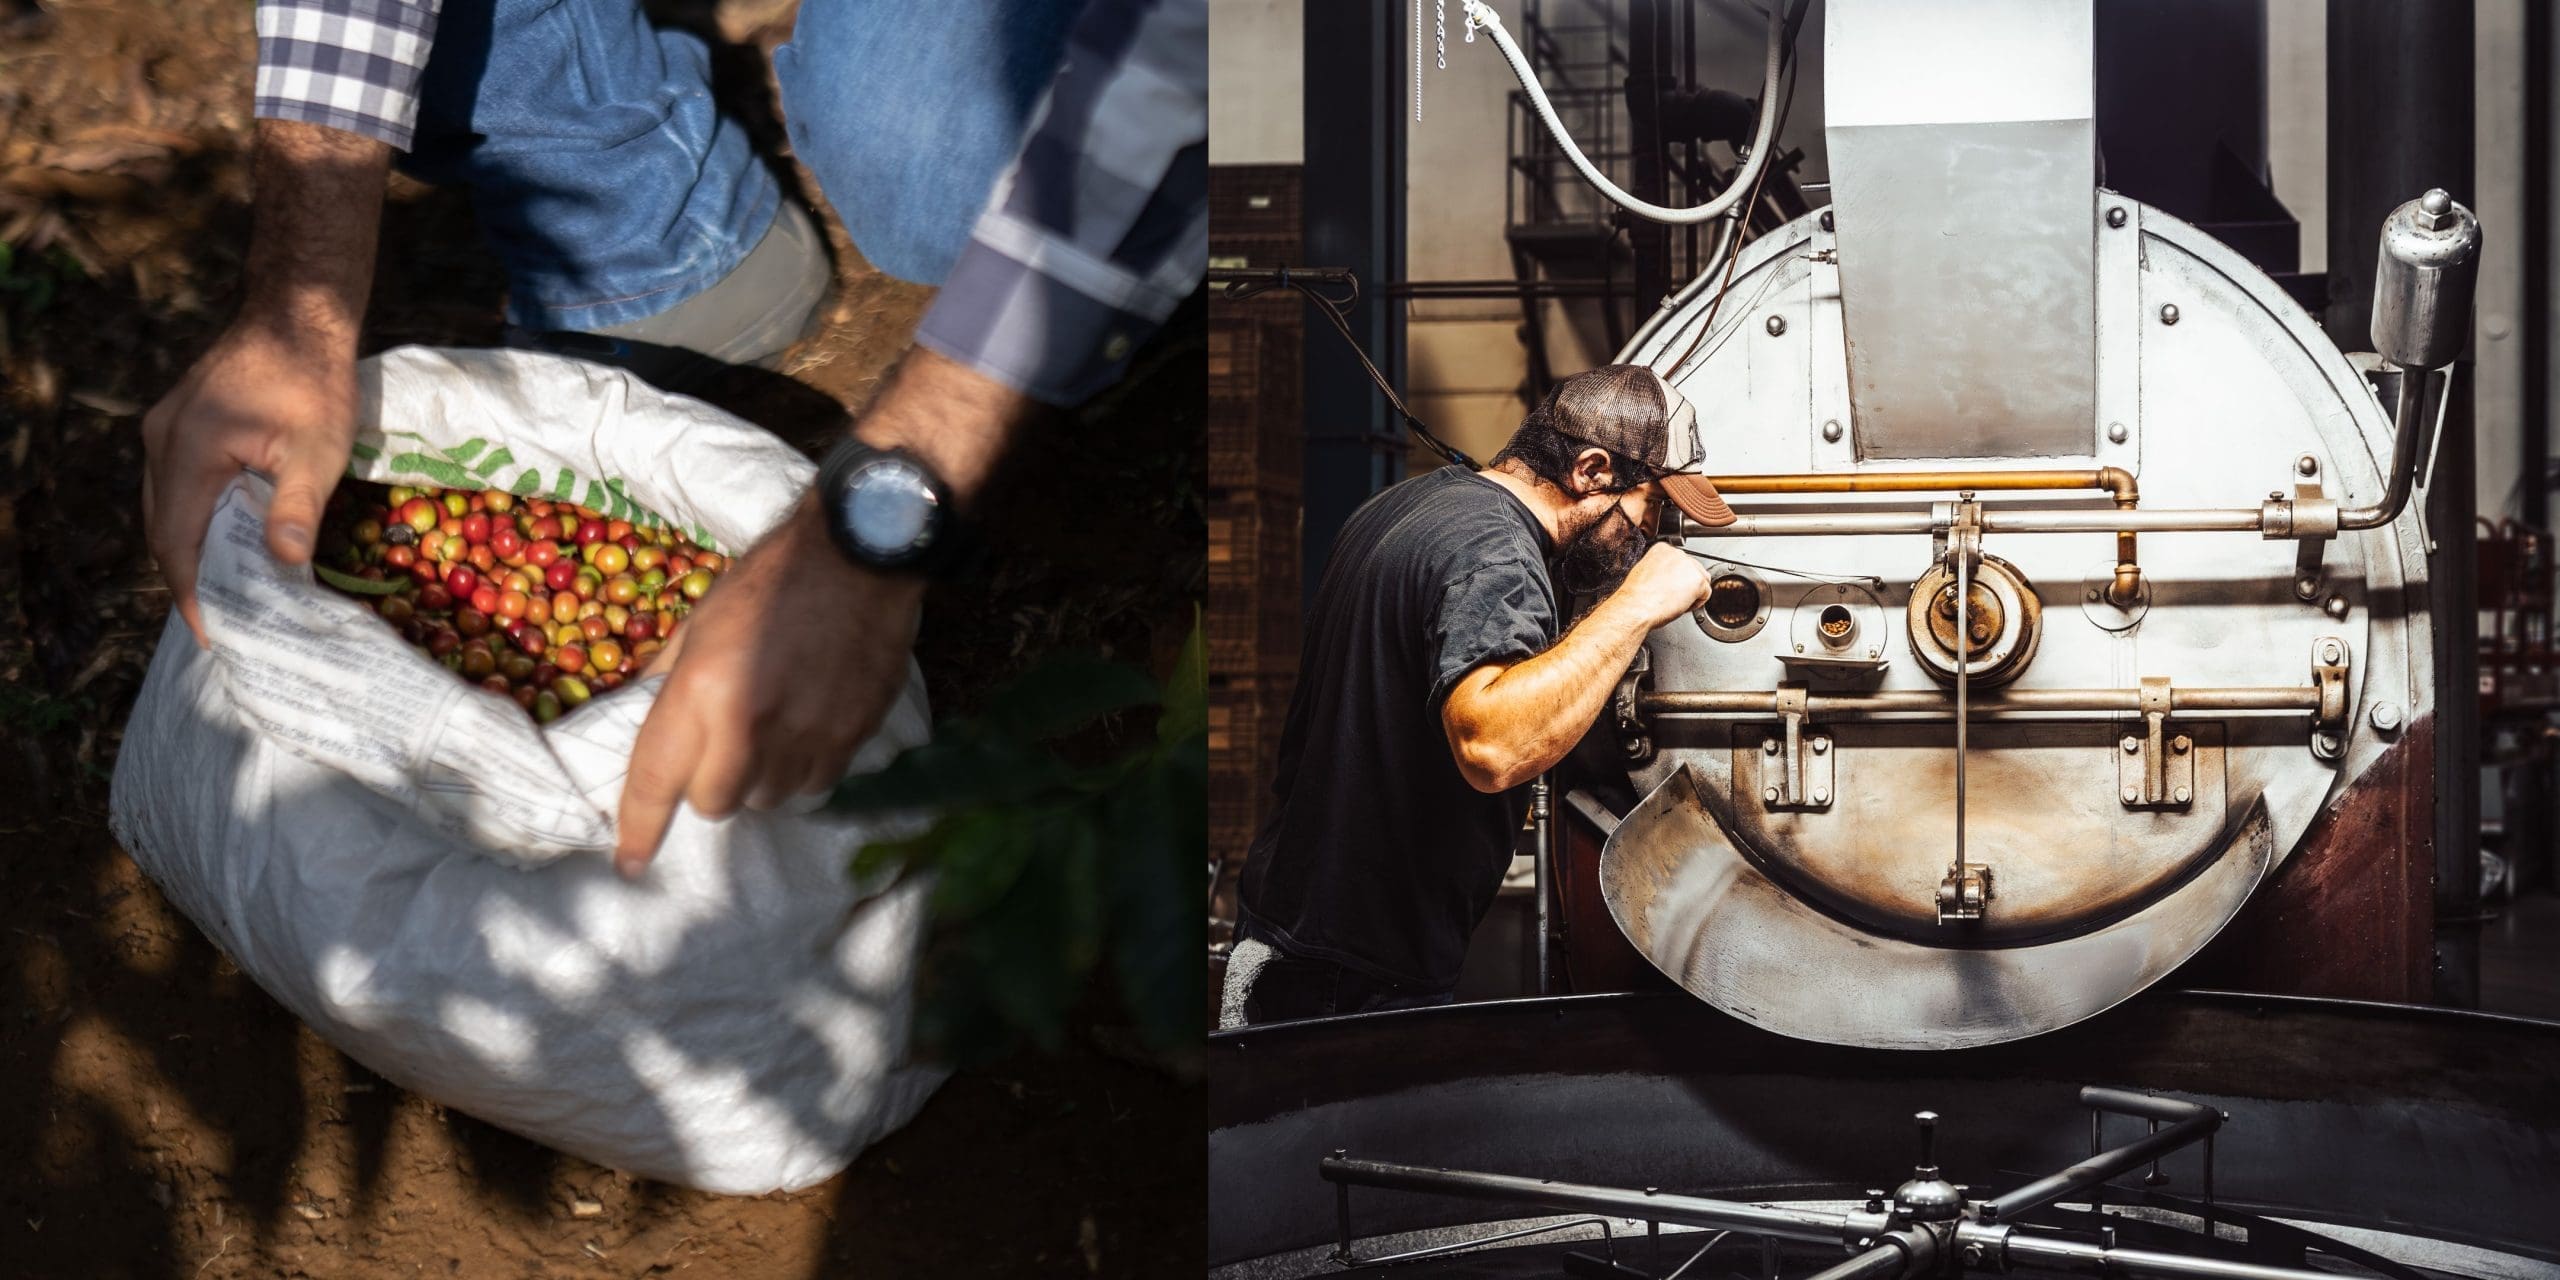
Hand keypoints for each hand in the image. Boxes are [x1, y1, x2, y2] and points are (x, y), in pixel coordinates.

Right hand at [142, 119, 388, 646]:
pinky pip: (178, 484)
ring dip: (193, 549)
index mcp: (187, 454)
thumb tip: (284, 566)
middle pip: (165, 530)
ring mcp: (166, 428)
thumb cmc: (315, 380)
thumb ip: (295, 506)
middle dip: (191, 580)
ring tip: (228, 593)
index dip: (191, 594)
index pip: (176, 543)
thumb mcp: (317, 448)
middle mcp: (162, 442)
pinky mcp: (181, 420)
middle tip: (225, 625)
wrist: (299, 313)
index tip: (211, 635)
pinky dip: (197, 518)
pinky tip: (227, 538)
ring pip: (168, 507)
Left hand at [612, 346, 1035, 874]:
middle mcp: (754, 723)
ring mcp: (809, 734)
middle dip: (711, 784)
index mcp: (703, 689)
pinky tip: (809, 725)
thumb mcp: (702, 619)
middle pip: (716, 804)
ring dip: (761, 778)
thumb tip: (641, 717)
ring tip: (773, 729)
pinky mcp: (854, 736)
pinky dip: (804, 768)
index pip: (658, 780)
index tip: (631, 863)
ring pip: (770, 799)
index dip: (639, 829)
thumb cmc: (773, 578)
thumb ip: (669, 677)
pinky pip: (817, 784)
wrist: (862, 553)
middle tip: (722, 744)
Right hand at [1615, 541, 1712, 627]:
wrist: (1636, 607)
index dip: (1676, 578)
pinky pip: (1706, 594)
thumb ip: (1659, 569)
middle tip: (1672, 597)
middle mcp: (1677, 553)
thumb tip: (1667, 577)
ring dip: (1693, 593)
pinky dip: (1697, 603)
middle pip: (1693, 569)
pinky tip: (1681, 606)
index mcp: (1662, 548)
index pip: (1680, 562)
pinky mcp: (1698, 580)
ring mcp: (1689, 565)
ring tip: (1675, 602)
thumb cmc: (1636, 596)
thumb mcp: (1644, 572)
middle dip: (1686, 584)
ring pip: (1702, 580)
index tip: (1668, 587)